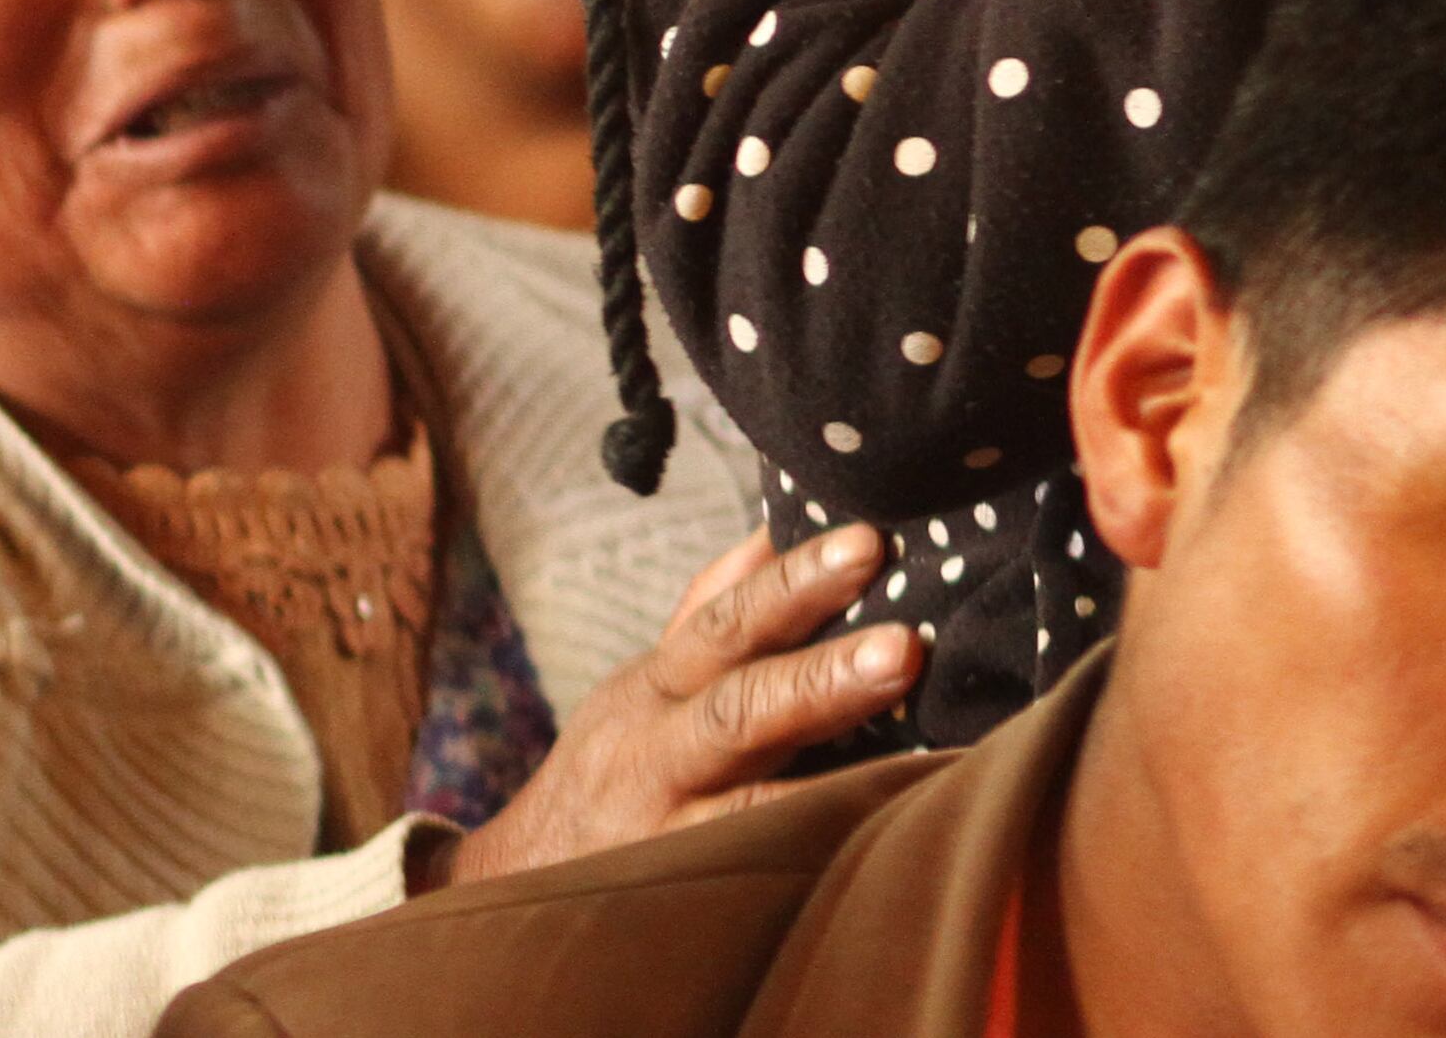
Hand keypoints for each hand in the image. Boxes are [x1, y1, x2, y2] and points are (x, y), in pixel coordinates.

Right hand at [435, 526, 914, 886]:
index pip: (727, 625)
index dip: (795, 584)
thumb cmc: (611, 772)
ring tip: (927, 762)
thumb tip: (770, 533)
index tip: (868, 543)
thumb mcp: (643, 690)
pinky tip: (899, 846)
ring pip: (757, 816)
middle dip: (823, 682)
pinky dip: (828, 864)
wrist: (518, 892)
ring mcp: (675, 845)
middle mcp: (660, 762)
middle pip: (740, 715)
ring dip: (841, 787)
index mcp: (657, 692)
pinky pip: (768, 885)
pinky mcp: (694, 911)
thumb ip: (705, 617)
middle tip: (906, 648)